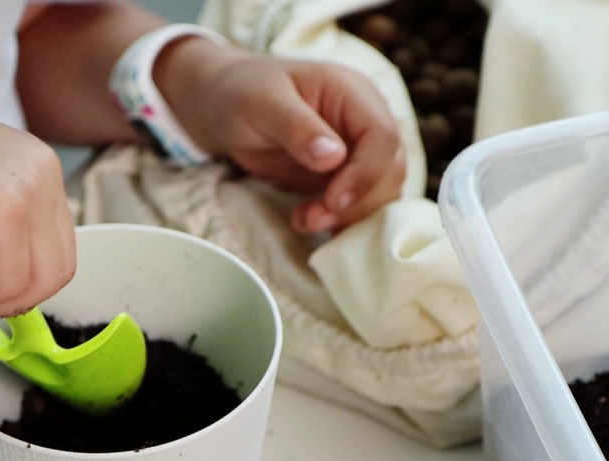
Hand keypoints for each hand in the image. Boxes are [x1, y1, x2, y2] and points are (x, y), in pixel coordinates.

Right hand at [0, 53, 76, 318]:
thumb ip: (1, 227)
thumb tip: (14, 281)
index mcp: (38, 165)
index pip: (58, 247)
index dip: (19, 280)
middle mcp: (40, 173)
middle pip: (55, 270)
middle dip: (6, 295)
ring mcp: (25, 191)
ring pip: (35, 283)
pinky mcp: (0, 212)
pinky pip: (4, 284)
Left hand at [157, 40, 405, 234]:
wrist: (220, 103)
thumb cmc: (240, 91)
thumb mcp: (261, 103)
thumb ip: (297, 127)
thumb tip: (333, 157)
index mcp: (352, 93)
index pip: (383, 137)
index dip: (366, 174)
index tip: (333, 200)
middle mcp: (364, 121)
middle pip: (389, 170)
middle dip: (357, 202)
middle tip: (314, 218)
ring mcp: (356, 151)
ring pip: (379, 193)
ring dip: (349, 217)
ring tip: (305, 220)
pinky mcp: (342, 176)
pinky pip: (359, 204)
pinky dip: (341, 221)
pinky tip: (310, 222)